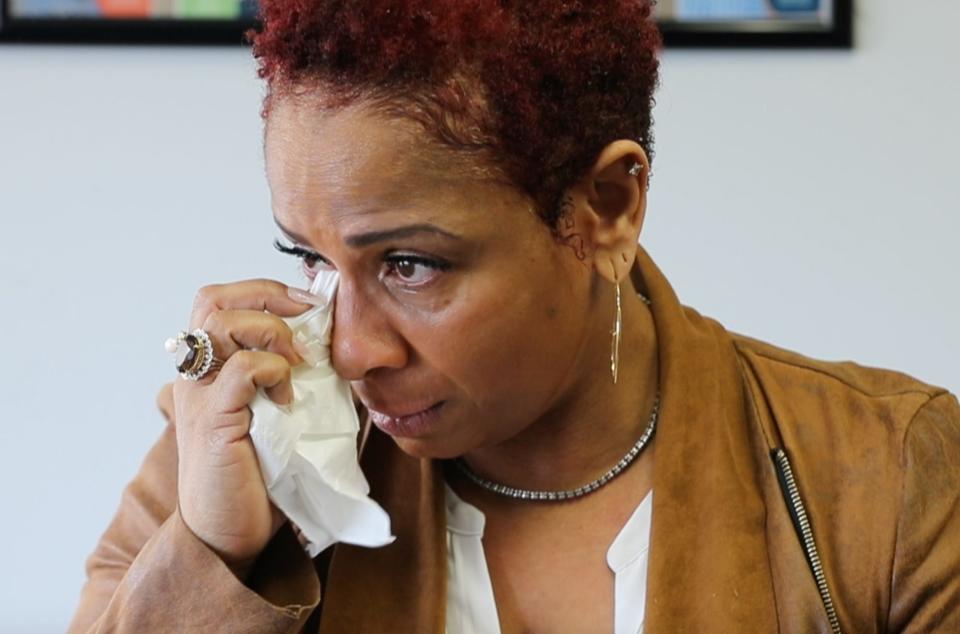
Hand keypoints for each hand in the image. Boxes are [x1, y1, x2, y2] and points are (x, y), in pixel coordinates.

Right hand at [172, 280, 312, 571]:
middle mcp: (197, 375)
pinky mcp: (213, 421)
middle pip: (212, 299)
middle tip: (307, 316)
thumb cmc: (258, 474)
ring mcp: (200, 395)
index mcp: (210, 368)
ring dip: (270, 329)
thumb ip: (294, 377)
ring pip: (219, 323)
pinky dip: (271, 369)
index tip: (311, 306)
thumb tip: (341, 347)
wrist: (228, 532)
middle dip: (267, 296)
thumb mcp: (281, 413)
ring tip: (297, 358)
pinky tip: (289, 395)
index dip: (266, 292)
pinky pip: (239, 370)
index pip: (220, 300)